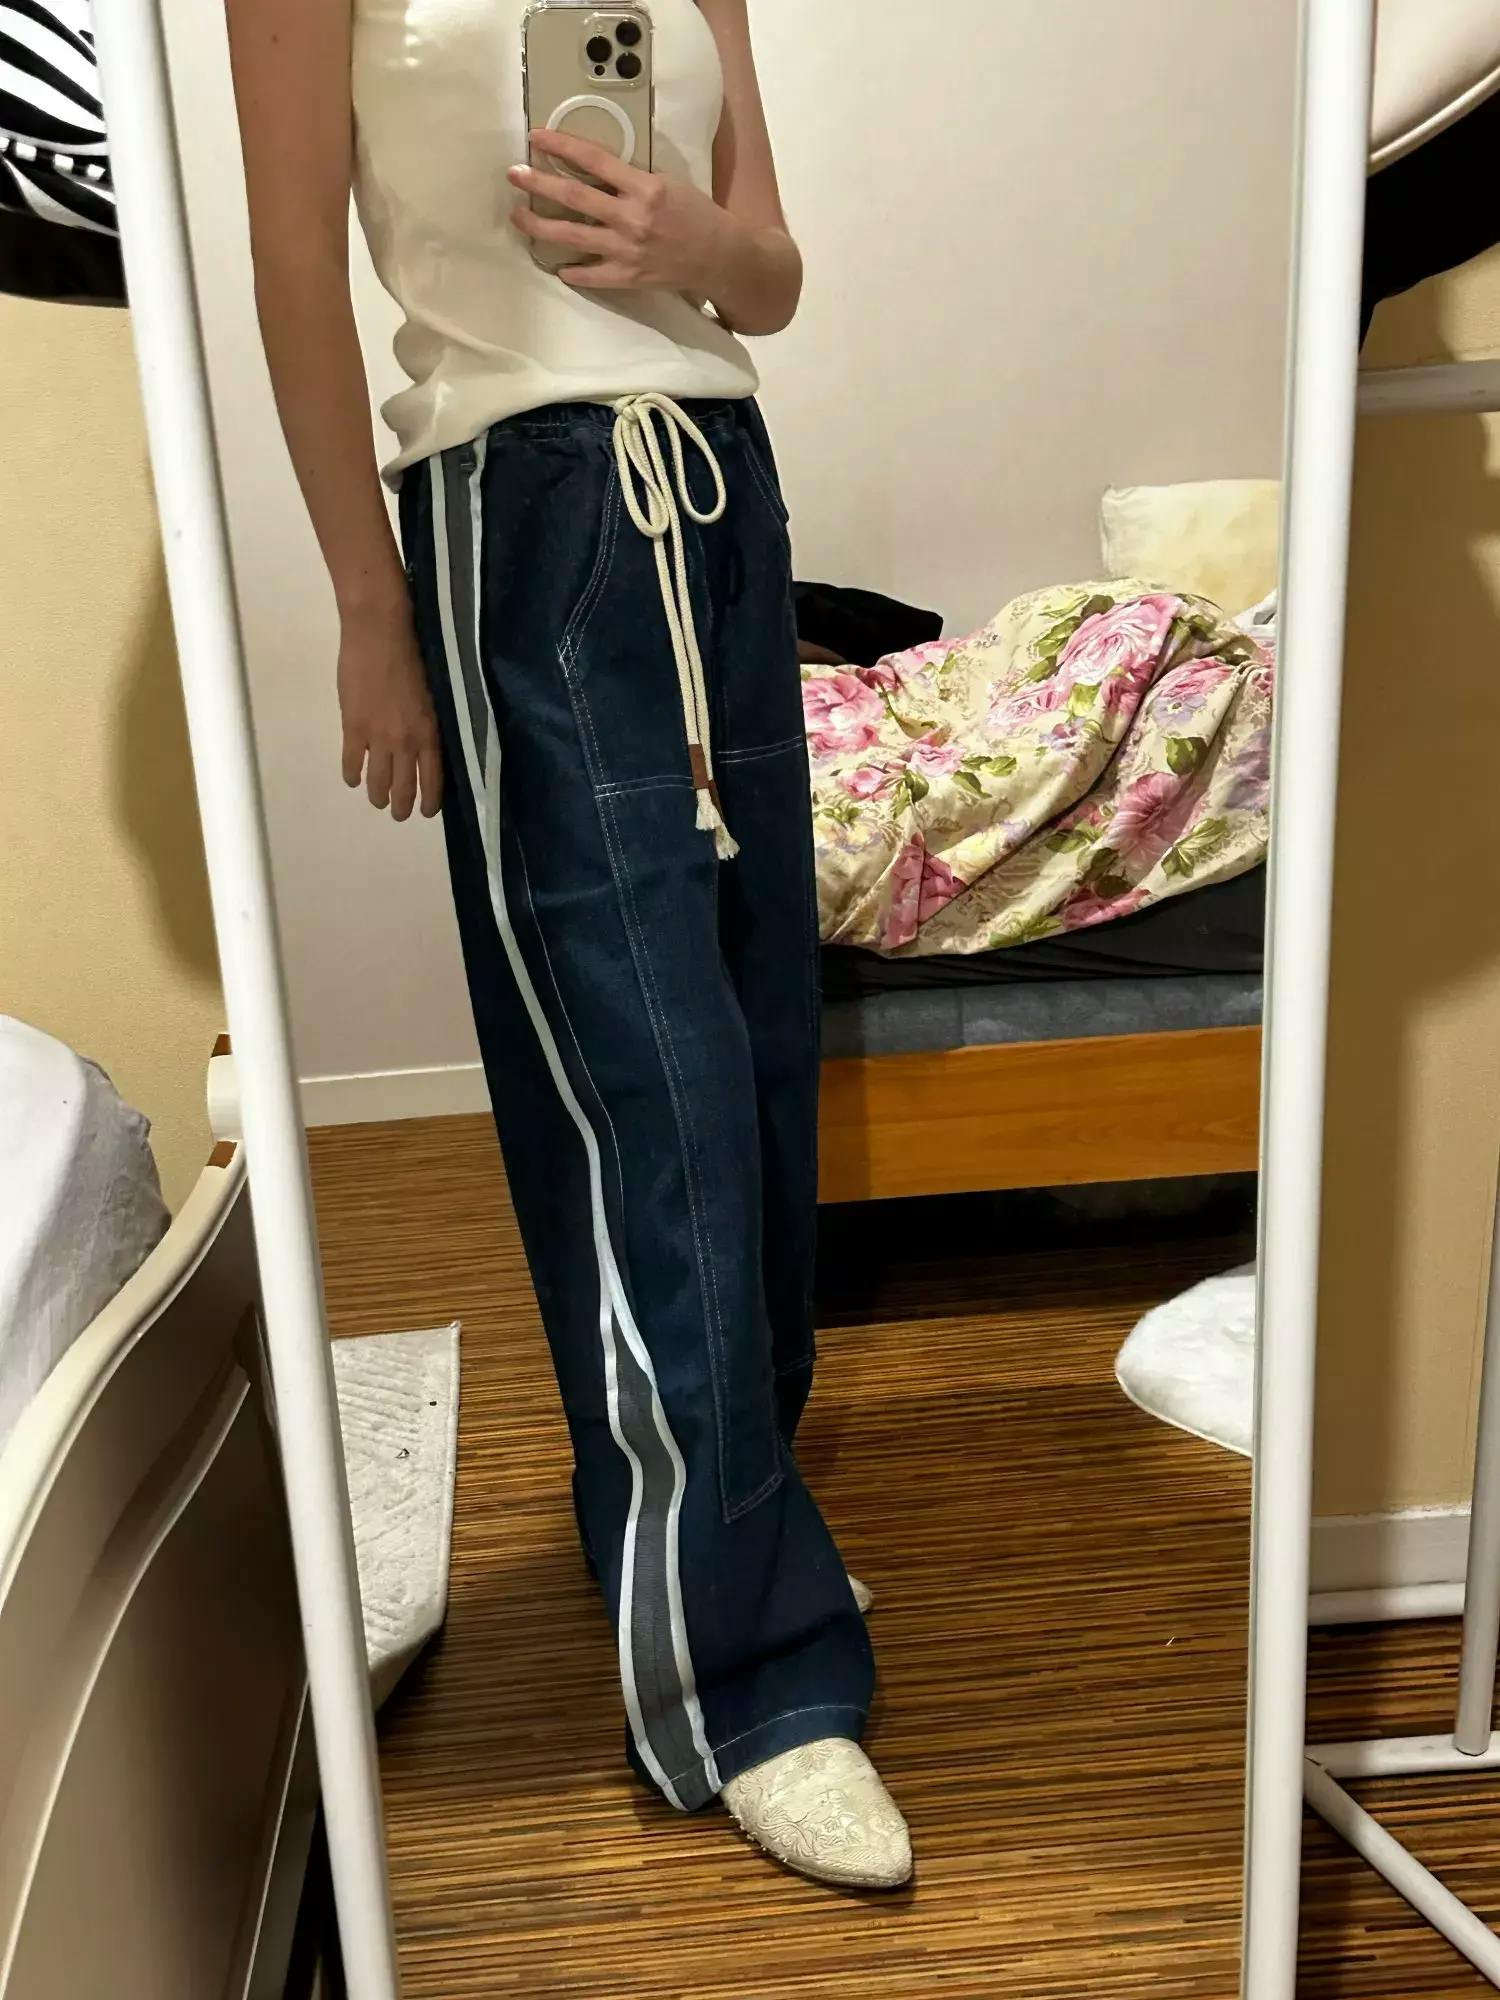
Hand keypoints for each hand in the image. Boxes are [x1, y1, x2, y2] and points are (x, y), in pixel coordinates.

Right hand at [337, 600, 442, 819]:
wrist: (379, 633)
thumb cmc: (412, 655)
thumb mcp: (433, 695)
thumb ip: (427, 723)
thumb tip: (423, 744)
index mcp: (430, 733)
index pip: (433, 779)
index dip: (429, 801)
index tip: (426, 812)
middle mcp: (405, 742)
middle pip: (404, 787)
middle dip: (402, 806)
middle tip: (399, 814)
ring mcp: (377, 736)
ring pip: (377, 780)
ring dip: (377, 796)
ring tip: (378, 802)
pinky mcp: (353, 726)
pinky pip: (352, 762)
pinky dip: (352, 775)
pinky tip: (353, 780)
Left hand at [508, 129, 732, 294]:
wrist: (719, 257)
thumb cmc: (697, 214)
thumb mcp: (668, 183)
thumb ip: (631, 179)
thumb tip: (595, 171)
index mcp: (643, 187)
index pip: (593, 159)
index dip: (561, 146)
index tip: (537, 137)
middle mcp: (630, 218)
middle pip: (573, 197)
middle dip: (538, 184)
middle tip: (513, 174)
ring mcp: (626, 250)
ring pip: (572, 236)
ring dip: (540, 226)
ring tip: (518, 216)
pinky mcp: (627, 277)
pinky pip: (590, 275)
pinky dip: (572, 271)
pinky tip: (558, 267)